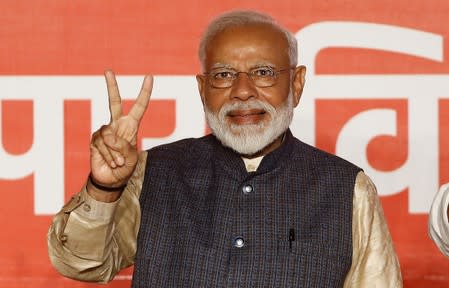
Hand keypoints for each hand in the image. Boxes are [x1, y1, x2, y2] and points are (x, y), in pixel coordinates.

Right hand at [89, 70, 152, 191]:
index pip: (139, 106)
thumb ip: (123, 146)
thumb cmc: (125, 168)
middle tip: (108, 70)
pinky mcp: (94, 139)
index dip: (144, 92)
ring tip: (118, 162)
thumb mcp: (131, 158)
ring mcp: (104, 131)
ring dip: (115, 152)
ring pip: (109, 135)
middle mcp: (117, 125)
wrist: (111, 180)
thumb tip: (107, 135)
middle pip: (114, 102)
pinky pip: (101, 144)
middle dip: (111, 86)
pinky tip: (111, 162)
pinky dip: (108, 155)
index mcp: (131, 126)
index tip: (149, 77)